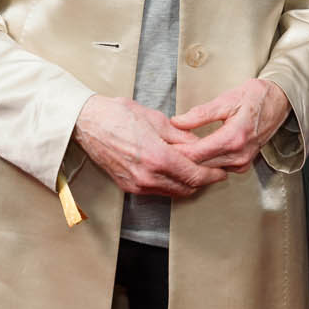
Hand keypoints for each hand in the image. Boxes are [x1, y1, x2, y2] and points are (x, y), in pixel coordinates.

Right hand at [73, 96, 228, 196]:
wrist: (87, 123)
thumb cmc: (118, 115)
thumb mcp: (156, 119)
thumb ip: (181, 135)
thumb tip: (198, 143)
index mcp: (157, 158)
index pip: (194, 175)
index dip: (212, 175)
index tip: (221, 171)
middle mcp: (147, 177)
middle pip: (186, 188)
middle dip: (203, 181)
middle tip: (214, 172)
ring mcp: (136, 184)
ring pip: (173, 192)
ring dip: (187, 184)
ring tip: (197, 171)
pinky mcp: (128, 186)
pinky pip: (157, 191)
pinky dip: (171, 185)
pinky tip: (176, 173)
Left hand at [172, 80, 291, 172]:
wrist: (279, 102)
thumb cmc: (256, 97)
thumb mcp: (227, 99)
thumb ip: (200, 113)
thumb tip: (178, 122)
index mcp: (234, 138)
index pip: (196, 153)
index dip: (176, 152)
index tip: (162, 146)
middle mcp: (239, 155)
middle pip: (200, 165)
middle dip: (180, 158)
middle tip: (162, 150)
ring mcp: (242, 162)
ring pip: (207, 169)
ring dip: (191, 162)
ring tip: (174, 151)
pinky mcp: (242, 165)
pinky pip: (217, 168)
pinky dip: (204, 163)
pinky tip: (193, 154)